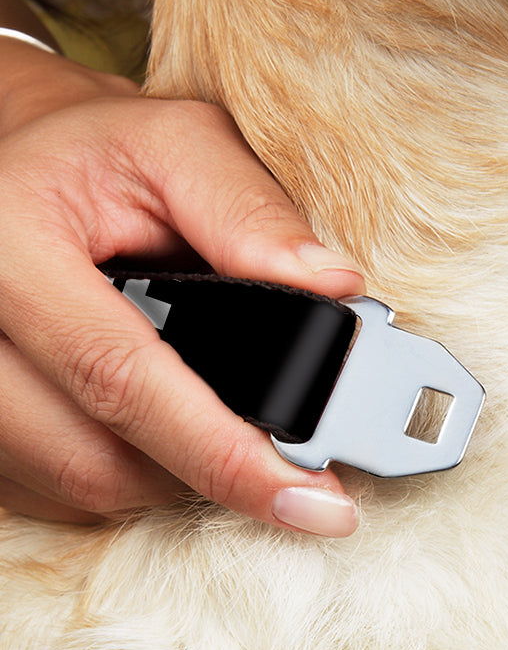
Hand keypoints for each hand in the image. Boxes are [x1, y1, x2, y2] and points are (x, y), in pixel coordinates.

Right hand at [0, 37, 363, 534]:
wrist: (19, 167)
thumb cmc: (99, 156)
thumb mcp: (177, 147)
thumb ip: (250, 211)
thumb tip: (332, 285)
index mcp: (10, 247)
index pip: (122, 378)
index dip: (225, 455)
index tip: (314, 502)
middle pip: (97, 459)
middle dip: (210, 471)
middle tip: (290, 466)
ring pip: (81, 485)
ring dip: (171, 474)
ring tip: (223, 426)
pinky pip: (58, 490)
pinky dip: (130, 473)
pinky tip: (164, 429)